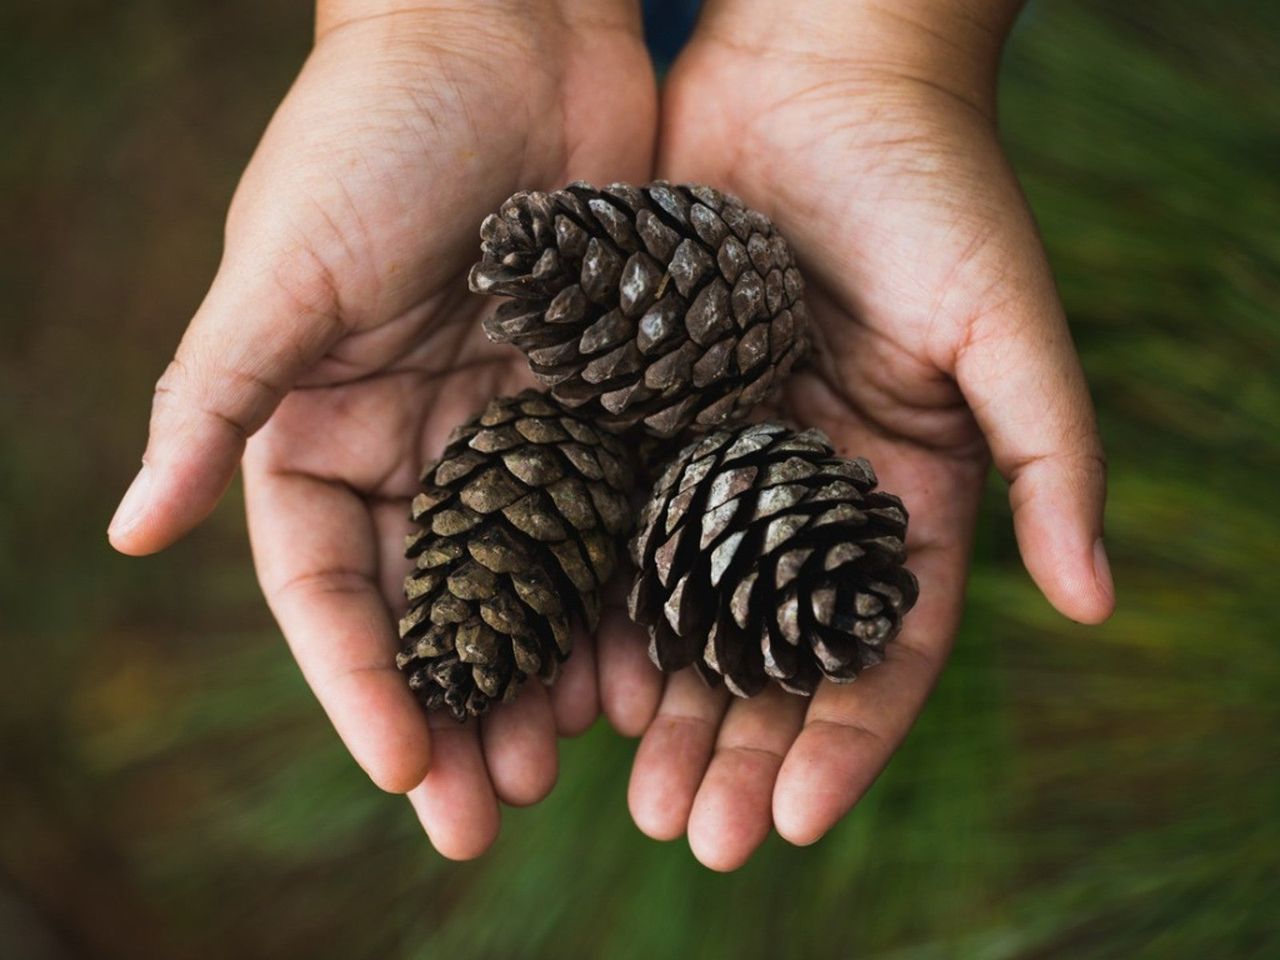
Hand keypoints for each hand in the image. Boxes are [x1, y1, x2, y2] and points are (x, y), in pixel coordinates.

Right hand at [108, 0, 655, 858]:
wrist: (510, 32)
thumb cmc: (378, 131)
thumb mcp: (285, 268)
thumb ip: (216, 398)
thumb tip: (126, 531)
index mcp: (321, 431)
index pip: (327, 589)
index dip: (359, 683)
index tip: (401, 771)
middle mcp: (416, 445)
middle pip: (435, 609)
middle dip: (456, 711)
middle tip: (489, 813)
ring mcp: (513, 428)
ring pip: (528, 583)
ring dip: (542, 675)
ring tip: (574, 765)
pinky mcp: (598, 399)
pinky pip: (610, 514)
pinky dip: (623, 588)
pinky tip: (651, 660)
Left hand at [606, 0, 1115, 869]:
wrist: (815, 75)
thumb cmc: (931, 188)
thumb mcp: (1003, 325)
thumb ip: (1048, 459)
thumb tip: (1092, 602)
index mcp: (898, 490)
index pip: (876, 646)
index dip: (845, 736)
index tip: (798, 816)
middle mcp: (803, 492)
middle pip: (769, 651)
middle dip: (738, 745)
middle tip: (689, 833)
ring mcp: (718, 458)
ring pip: (683, 610)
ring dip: (662, 703)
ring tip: (624, 788)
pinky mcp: (642, 412)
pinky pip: (613, 523)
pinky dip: (597, 604)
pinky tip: (569, 673)